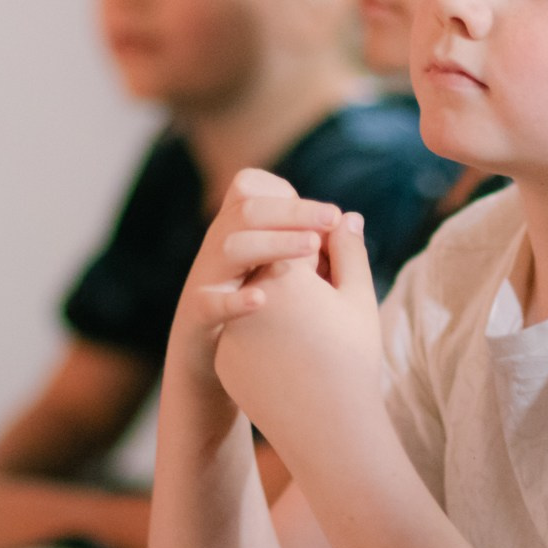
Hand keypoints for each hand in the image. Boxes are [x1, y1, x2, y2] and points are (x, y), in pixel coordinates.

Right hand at [168, 169, 345, 389]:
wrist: (207, 357)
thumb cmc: (255, 307)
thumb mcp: (277, 268)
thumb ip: (306, 242)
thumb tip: (350, 219)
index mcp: (237, 230)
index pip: (248, 189)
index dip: (283, 193)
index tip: (328, 213)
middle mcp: (219, 247)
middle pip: (247, 212)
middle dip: (292, 212)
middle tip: (333, 218)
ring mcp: (207, 279)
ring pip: (231, 247)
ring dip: (272, 242)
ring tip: (312, 247)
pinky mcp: (198, 315)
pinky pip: (209, 303)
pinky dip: (234, 301)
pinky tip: (262, 300)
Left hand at [210, 209, 386, 461]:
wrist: (327, 430)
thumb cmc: (352, 362)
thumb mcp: (358, 301)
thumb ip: (349, 252)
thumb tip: (347, 217)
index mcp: (285, 273)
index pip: (300, 239)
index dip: (324, 255)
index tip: (338, 279)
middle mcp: (250, 293)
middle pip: (273, 266)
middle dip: (299, 276)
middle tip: (324, 309)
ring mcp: (232, 327)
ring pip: (256, 299)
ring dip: (280, 305)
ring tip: (310, 336)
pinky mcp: (224, 356)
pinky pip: (247, 332)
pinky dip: (267, 337)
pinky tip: (292, 359)